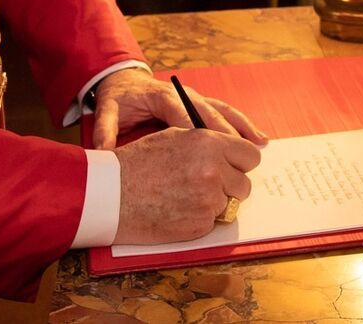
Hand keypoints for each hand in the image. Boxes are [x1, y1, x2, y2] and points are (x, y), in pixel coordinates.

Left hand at [90, 67, 267, 149]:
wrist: (123, 79)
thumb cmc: (119, 97)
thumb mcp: (107, 109)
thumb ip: (105, 128)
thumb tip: (102, 150)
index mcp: (162, 96)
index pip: (182, 115)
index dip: (195, 133)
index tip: (207, 153)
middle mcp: (184, 95)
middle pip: (209, 113)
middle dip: (226, 134)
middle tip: (241, 156)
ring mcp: (196, 97)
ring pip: (224, 111)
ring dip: (242, 128)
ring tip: (259, 144)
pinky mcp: (201, 103)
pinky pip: (226, 113)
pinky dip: (243, 126)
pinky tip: (258, 139)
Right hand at [114, 126, 261, 243]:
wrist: (112, 194)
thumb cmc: (138, 163)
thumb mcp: (174, 137)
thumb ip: (207, 143)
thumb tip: (229, 150)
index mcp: (208, 143)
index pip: (250, 155)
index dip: (241, 163)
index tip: (234, 168)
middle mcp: (213, 170)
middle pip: (245, 183)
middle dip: (230, 186)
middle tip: (208, 185)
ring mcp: (208, 199)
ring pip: (230, 204)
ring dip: (215, 203)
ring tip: (187, 196)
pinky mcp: (200, 224)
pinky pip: (213, 221)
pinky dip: (200, 218)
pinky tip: (178, 209)